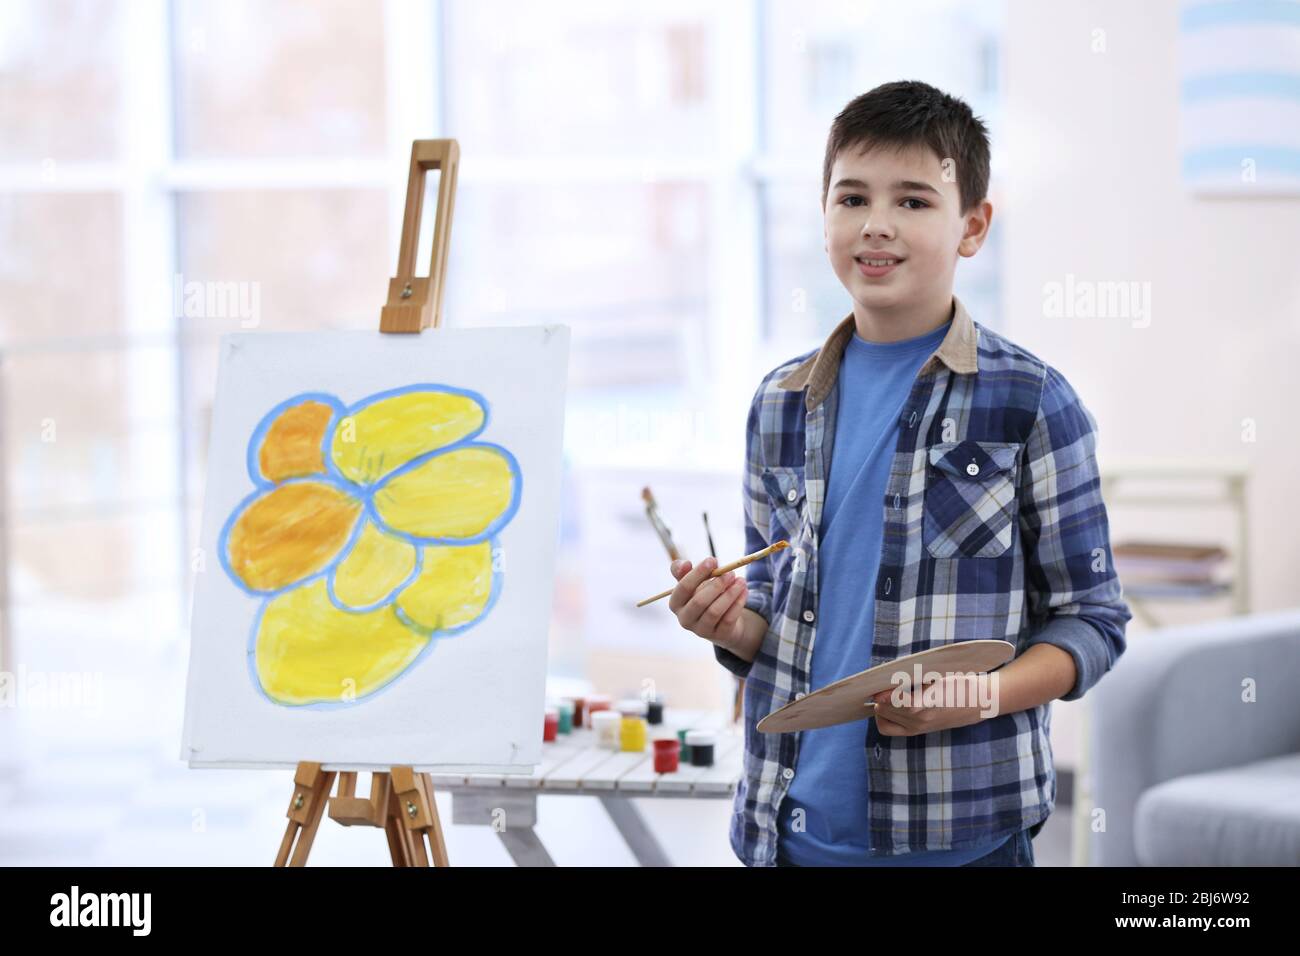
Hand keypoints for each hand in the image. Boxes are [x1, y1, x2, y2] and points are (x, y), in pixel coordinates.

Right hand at [667, 556, 748, 651]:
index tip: (713, 560)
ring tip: (741, 581)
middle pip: (699, 601)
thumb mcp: (693, 583)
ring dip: (730, 594)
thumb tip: (684, 564)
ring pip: (715, 611)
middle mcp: (685, 619)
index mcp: (675, 604)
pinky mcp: (718, 636)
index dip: (698, 573)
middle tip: (731, 573)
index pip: (683, 588)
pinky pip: (729, 619)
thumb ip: (684, 572)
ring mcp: (701, 630)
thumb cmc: (703, 596)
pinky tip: (744, 591)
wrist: (720, 621)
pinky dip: (738, 603)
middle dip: (717, 585)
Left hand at [870, 673, 1000, 736]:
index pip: (897, 702)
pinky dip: (882, 716)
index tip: (877, 684)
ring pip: (883, 718)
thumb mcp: (938, 675)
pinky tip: (887, 704)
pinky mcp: (917, 731)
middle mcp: (920, 720)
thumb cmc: (959, 682)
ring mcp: (918, 728)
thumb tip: (887, 682)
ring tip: (885, 692)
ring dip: (881, 705)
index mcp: (927, 704)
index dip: (884, 694)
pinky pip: (888, 727)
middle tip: (882, 682)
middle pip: (885, 709)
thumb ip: (912, 679)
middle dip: (880, 695)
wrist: (979, 702)